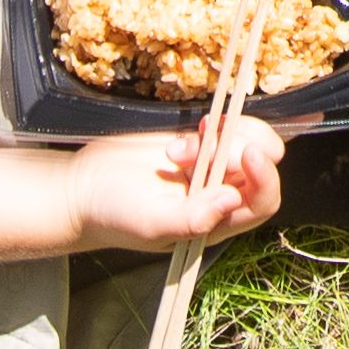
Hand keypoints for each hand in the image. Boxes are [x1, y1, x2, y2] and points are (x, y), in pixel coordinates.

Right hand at [69, 121, 281, 251]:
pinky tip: (186, 133)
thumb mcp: (151, 223)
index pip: (262, 201)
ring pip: (246, 142)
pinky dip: (214, 125)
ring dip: (220, 136)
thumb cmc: (113, 215)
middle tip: (189, 149)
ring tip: (177, 147)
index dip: (265, 177)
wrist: (83, 187)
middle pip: (259, 166)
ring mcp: (210, 169)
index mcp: (217, 223)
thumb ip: (192, 218)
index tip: (247, 153)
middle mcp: (219, 196)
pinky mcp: (197, 146)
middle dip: (232, 150)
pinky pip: (227, 129)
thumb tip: (233, 199)